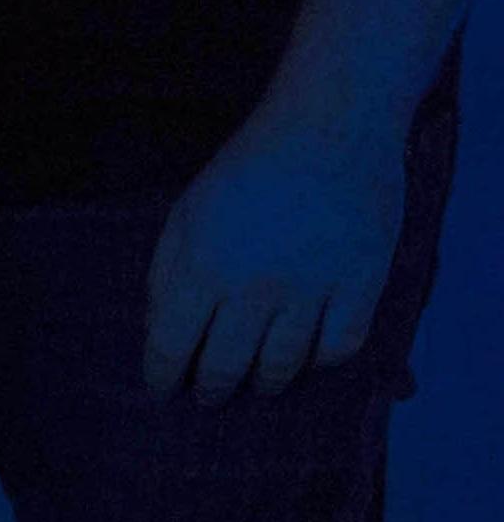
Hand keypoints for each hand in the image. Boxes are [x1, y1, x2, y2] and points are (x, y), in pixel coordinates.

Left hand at [143, 111, 410, 403]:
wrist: (330, 125)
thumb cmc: (248, 168)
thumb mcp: (186, 213)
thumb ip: (166, 274)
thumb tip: (159, 330)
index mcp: (202, 268)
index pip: (171, 349)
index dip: (163, 379)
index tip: (164, 391)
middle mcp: (254, 286)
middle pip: (226, 369)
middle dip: (212, 391)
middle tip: (211, 396)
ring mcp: (311, 286)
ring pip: (283, 366)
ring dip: (265, 382)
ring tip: (258, 382)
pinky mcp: (361, 282)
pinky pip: (339, 348)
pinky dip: (321, 361)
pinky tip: (309, 356)